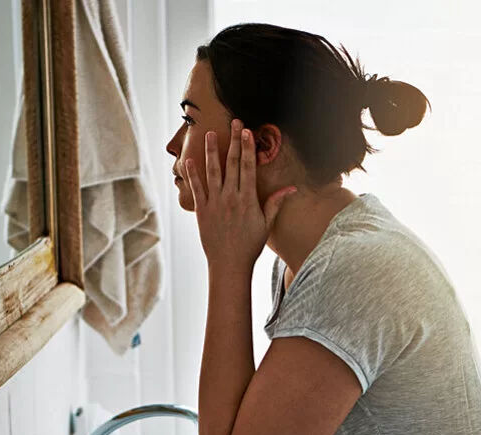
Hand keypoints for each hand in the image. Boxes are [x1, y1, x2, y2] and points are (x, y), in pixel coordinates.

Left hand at [183, 119, 296, 274]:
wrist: (229, 264)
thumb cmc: (250, 245)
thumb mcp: (266, 224)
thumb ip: (275, 203)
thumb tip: (291, 188)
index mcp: (248, 199)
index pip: (248, 167)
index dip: (247, 147)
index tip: (247, 131)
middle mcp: (230, 198)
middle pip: (232, 164)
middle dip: (233, 141)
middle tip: (234, 123)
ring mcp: (215, 203)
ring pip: (212, 172)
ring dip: (210, 151)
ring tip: (208, 134)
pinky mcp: (201, 211)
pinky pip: (196, 189)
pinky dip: (191, 174)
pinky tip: (188, 160)